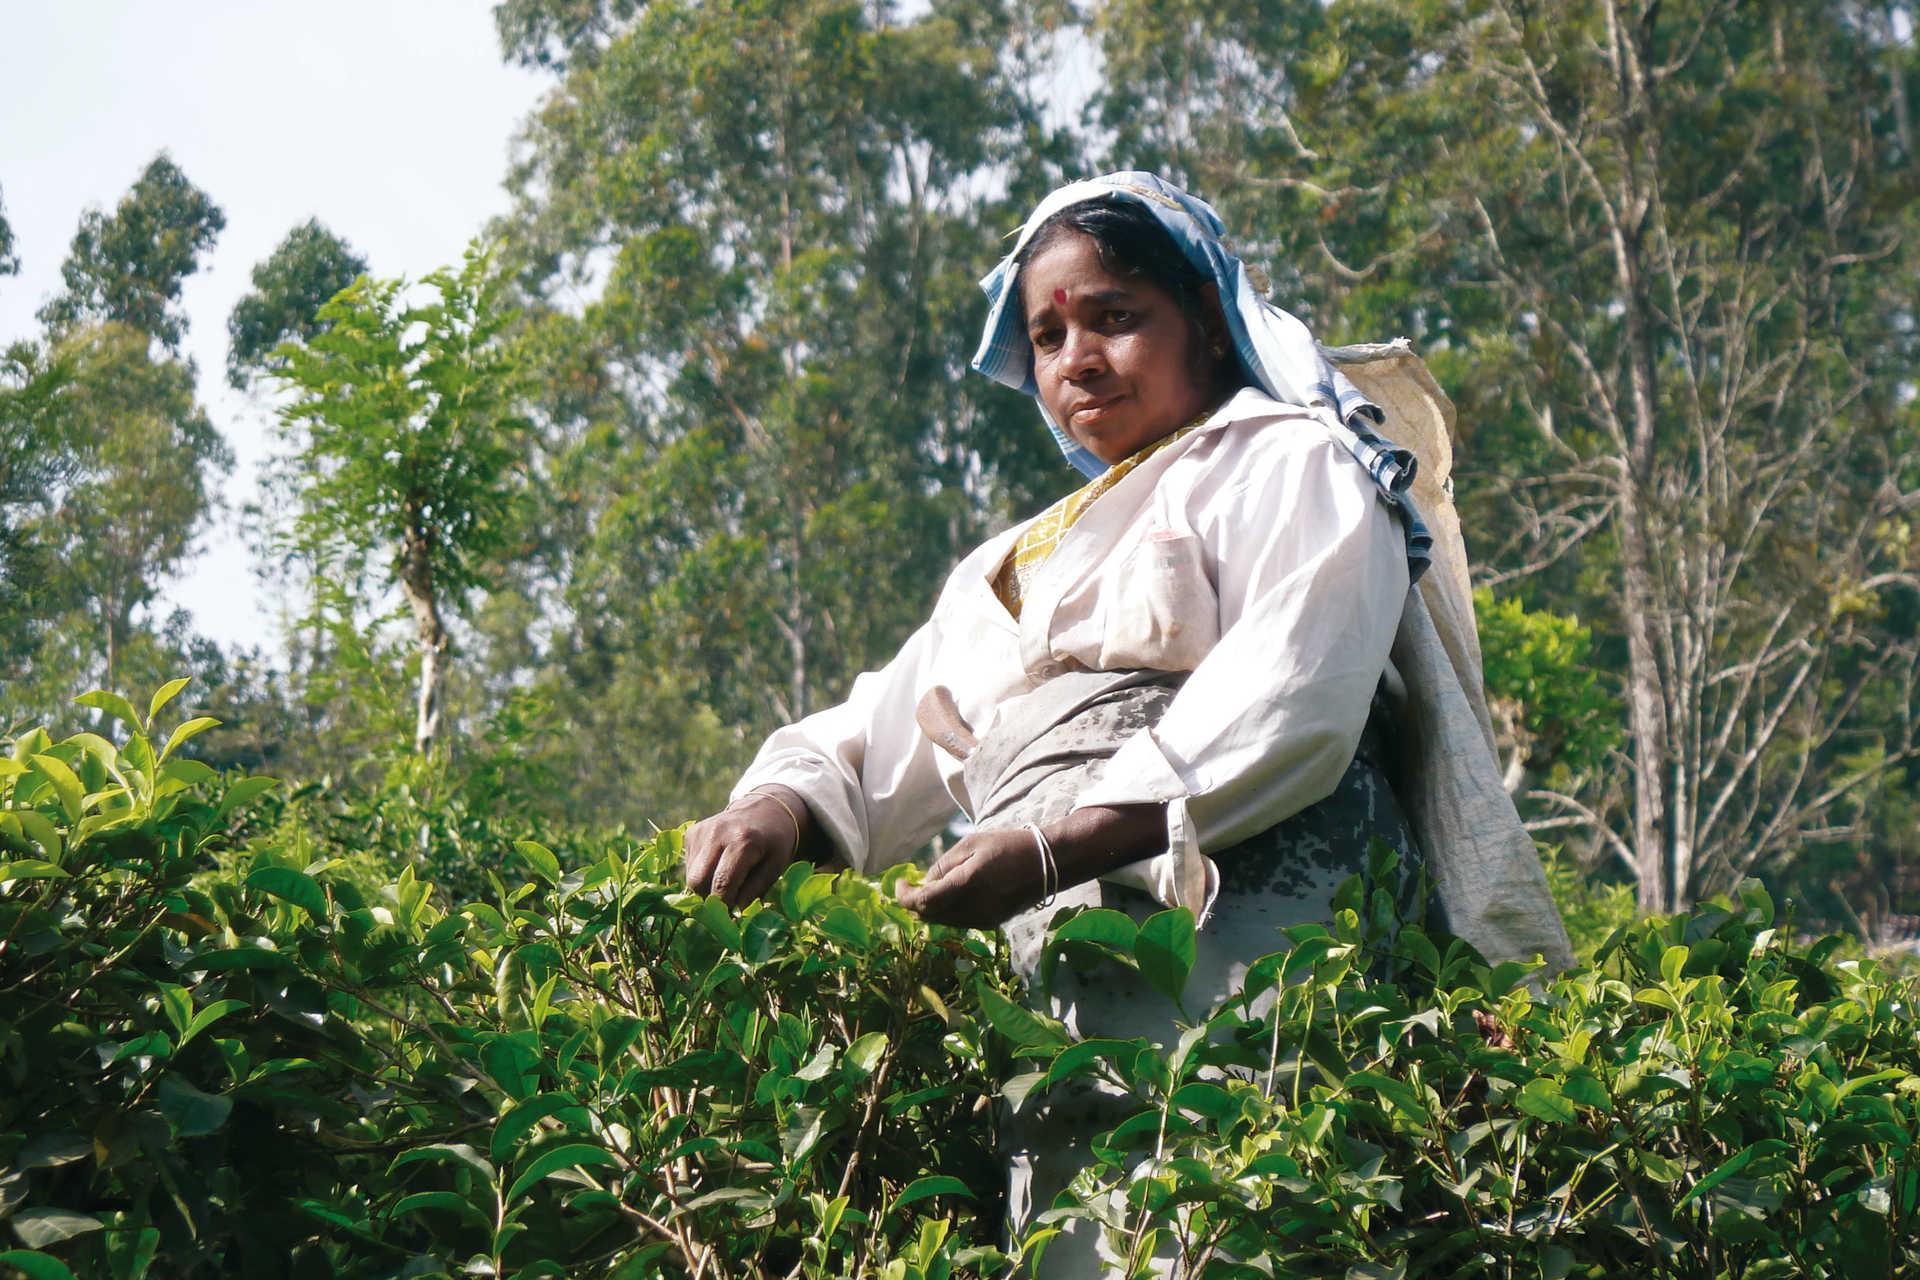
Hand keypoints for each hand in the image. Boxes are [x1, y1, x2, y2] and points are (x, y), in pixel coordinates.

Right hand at [684, 787, 812, 906]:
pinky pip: (689, 866)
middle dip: (710, 899)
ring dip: (706, 887)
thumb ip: (756, 890)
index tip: (730, 917)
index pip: (722, 884)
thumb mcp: (775, 866)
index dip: (723, 906)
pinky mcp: (692, 832)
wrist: (764, 810)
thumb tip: (736, 911)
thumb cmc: (774, 843)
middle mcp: (717, 833)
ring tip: (726, 880)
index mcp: (743, 842)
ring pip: (691, 876)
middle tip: (727, 902)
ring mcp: (701, 831)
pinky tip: (719, 865)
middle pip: (698, 882)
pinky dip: (702, 873)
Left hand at [895, 826, 1048, 928]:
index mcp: (967, 885)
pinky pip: (959, 922)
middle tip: (910, 886)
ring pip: (943, 922)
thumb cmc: (1008, 845)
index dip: (904, 896)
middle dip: (915, 903)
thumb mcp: (972, 844)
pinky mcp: (991, 922)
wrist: (1048, 864)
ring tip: (930, 889)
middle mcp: (973, 908)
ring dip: (931, 908)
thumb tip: (925, 882)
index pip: (923, 902)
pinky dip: (947, 912)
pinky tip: (950, 896)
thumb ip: (944, 865)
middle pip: (930, 916)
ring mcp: (983, 919)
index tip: (899, 884)